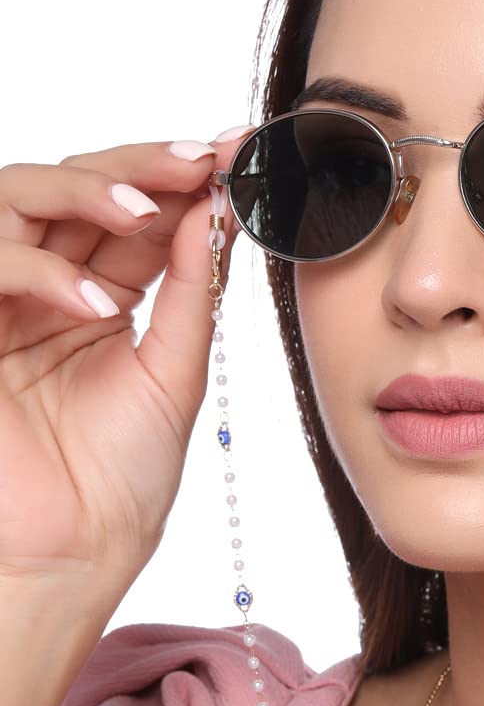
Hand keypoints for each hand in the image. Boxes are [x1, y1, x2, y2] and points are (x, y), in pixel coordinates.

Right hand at [0, 131, 252, 587]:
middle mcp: (48, 290)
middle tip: (199, 157)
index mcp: (100, 298)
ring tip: (146, 209)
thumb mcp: (172, 375)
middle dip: (138, 164)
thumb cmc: (118, 480)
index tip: (237, 149)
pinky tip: (97, 303)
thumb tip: (217, 211)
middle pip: (75, 187)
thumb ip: (188, 292)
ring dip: (85, 192)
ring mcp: (1, 304)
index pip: (135, 216)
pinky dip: (40, 273)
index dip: (180, 179)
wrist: (68, 556)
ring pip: (18, 199)